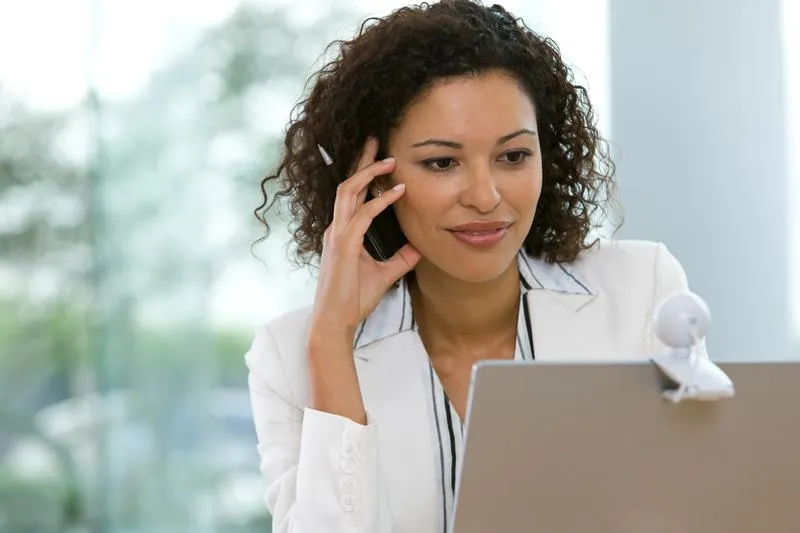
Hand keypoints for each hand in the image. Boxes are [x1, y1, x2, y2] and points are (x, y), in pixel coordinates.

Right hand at [310, 138, 421, 337]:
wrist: (335, 322)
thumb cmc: (353, 299)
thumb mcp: (384, 274)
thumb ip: (400, 259)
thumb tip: (419, 248)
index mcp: (343, 232)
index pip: (352, 195)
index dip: (365, 174)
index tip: (381, 158)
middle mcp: (337, 228)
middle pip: (347, 184)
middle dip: (362, 161)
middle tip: (377, 140)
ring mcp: (338, 235)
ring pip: (349, 192)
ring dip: (369, 173)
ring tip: (390, 160)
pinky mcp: (345, 246)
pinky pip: (362, 215)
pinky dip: (380, 201)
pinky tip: (398, 192)